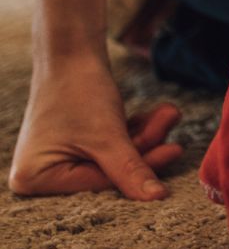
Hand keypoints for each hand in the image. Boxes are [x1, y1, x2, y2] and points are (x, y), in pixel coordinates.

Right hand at [9, 48, 182, 198]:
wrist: (71, 49)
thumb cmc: (79, 90)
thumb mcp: (107, 135)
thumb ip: (130, 169)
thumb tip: (156, 198)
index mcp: (34, 179)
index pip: (98, 184)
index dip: (139, 168)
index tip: (174, 150)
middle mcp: (39, 174)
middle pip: (107, 171)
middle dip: (145, 145)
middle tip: (173, 126)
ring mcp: (56, 157)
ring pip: (113, 156)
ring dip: (145, 134)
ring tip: (169, 112)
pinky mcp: (72, 142)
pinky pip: (109, 145)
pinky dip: (133, 130)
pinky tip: (155, 114)